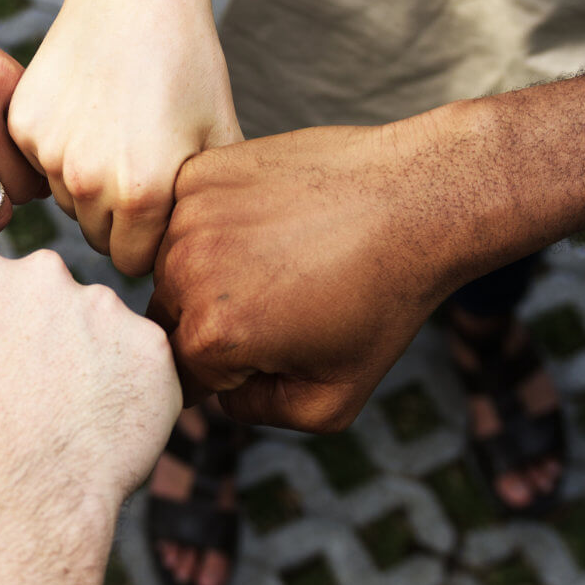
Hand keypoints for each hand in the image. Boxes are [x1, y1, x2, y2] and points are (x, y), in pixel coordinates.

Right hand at [0, 250, 180, 584]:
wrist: (14, 502)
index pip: (1, 286)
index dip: (5, 334)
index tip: (3, 371)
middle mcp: (42, 272)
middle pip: (56, 298)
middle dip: (54, 337)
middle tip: (44, 398)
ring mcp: (101, 304)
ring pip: (105, 329)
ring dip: (98, 364)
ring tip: (74, 423)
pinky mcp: (150, 343)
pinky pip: (147, 365)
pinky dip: (136, 395)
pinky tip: (107, 433)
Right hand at [8, 0, 242, 273]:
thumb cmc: (187, 65)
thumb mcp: (220, 136)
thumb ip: (209, 206)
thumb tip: (205, 259)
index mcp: (142, 193)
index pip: (132, 261)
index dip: (149, 242)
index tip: (160, 215)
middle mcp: (88, 182)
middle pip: (98, 237)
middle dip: (118, 219)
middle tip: (139, 170)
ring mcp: (50, 153)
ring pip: (68, 202)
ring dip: (88, 185)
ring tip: (116, 136)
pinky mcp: (25, 128)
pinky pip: (42, 165)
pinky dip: (61, 151)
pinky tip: (87, 114)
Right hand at [148, 113, 472, 432]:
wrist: (416, 200)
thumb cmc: (382, 300)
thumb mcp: (333, 400)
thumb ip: (257, 412)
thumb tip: (220, 391)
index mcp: (212, 336)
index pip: (179, 374)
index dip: (222, 372)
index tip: (265, 347)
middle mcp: (185, 273)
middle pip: (167, 318)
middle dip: (209, 320)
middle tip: (274, 301)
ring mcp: (189, 216)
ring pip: (170, 264)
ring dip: (205, 268)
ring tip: (273, 257)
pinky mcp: (199, 172)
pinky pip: (182, 214)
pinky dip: (212, 223)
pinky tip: (265, 221)